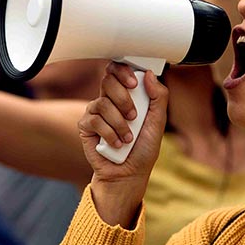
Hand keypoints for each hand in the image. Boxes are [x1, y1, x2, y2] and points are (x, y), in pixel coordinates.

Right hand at [78, 63, 168, 225]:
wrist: (129, 174)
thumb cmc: (144, 148)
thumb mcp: (158, 122)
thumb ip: (158, 97)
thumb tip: (148, 74)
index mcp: (125, 94)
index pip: (118, 70)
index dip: (123, 71)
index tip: (134, 84)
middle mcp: (108, 100)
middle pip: (108, 80)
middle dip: (124, 98)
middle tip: (134, 116)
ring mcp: (95, 112)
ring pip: (103, 102)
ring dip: (119, 123)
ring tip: (128, 138)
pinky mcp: (85, 126)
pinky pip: (95, 121)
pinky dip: (109, 134)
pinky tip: (116, 144)